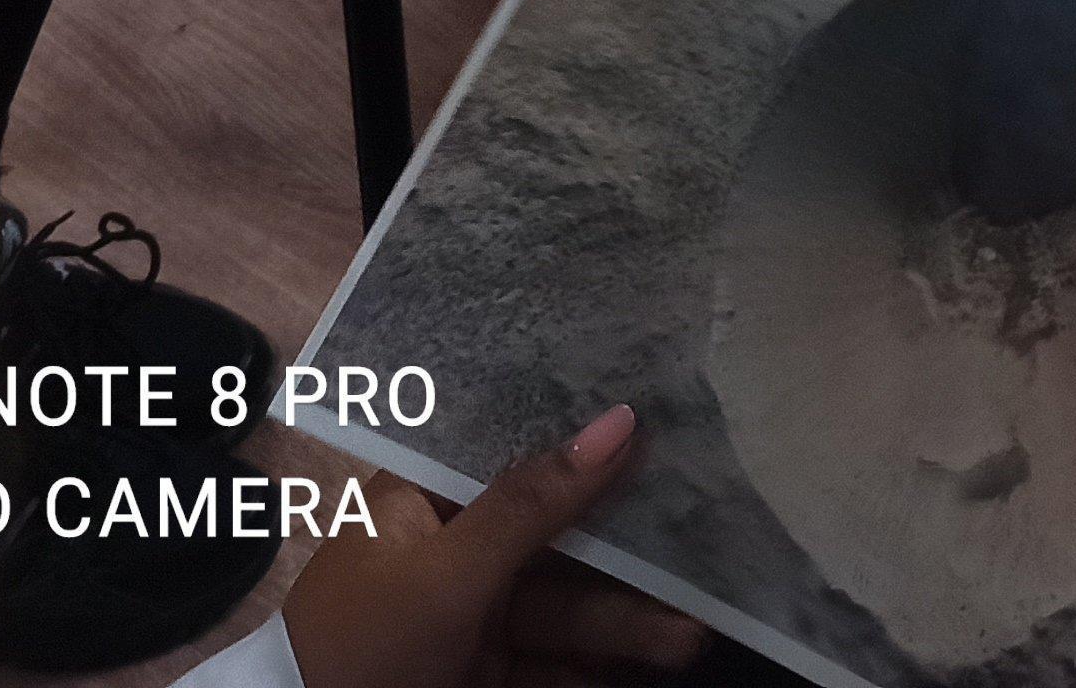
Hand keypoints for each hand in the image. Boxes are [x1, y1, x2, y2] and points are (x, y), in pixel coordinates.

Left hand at [283, 406, 705, 687]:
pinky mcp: (485, 675)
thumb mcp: (447, 574)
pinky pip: (559, 662)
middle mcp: (452, 549)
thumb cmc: (368, 645)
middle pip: (559, 531)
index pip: (516, 445)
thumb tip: (623, 417)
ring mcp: (471, 619)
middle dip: (631, 546)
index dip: (588, 432)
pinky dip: (606, 666)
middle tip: (706, 539)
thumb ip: (534, 503)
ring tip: (697, 635)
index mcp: (424, 500)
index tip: (666, 413)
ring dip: (631, 619)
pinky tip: (661, 663)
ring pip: (569, 605)